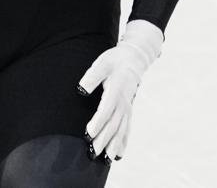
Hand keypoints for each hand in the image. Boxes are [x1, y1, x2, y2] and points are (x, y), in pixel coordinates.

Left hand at [77, 20, 163, 160]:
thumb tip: (81, 89)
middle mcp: (123, 101)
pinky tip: (118, 154)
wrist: (135, 58)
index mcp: (116, 89)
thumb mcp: (102, 63)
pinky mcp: (128, 110)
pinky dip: (123, 142)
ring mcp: (127, 106)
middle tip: (93, 152)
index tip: (88, 133)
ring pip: (121, 129)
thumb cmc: (115, 60)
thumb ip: (92, 76)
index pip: (107, 108)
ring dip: (114, 144)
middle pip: (114, 123)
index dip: (98, 122)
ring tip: (106, 159)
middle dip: (104, 139)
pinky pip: (127, 128)